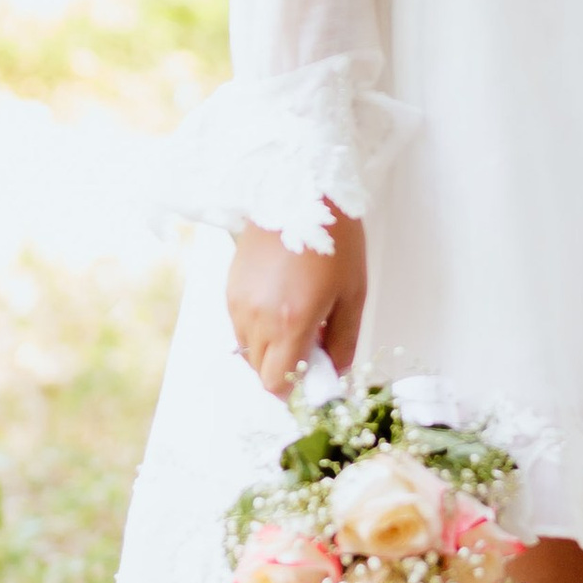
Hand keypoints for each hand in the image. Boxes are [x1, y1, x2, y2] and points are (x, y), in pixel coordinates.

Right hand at [227, 210, 367, 399]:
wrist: (299, 192)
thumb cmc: (334, 240)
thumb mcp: (353, 294)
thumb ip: (343, 341)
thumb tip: (334, 372)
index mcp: (290, 321)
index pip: (278, 383)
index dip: (297, 390)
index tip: (316, 379)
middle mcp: (256, 317)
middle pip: (261, 372)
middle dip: (287, 370)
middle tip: (314, 347)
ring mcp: (238, 303)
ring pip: (249, 351)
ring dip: (273, 350)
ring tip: (300, 321)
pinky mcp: (230, 288)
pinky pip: (241, 327)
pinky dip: (260, 329)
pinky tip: (283, 304)